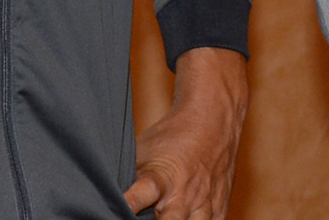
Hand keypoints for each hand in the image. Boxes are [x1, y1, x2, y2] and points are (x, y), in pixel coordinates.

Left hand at [124, 46, 249, 218]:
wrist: (213, 118)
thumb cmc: (173, 135)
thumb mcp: (142, 151)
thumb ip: (129, 179)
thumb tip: (107, 197)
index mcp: (159, 178)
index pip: (140, 196)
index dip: (129, 204)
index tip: (121, 207)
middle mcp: (183, 193)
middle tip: (145, 218)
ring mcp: (205, 201)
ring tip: (169, 219)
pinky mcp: (220, 204)